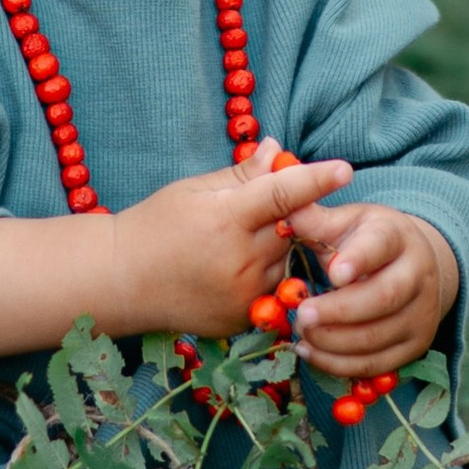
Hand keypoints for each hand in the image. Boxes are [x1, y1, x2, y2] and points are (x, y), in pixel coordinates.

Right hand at [0, 146, 350, 365]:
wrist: (123, 282)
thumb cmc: (156, 225)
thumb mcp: (194, 190)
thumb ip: (243, 174)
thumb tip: (280, 149)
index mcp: (226, 219)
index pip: (285, 193)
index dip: (317, 179)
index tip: (346, 169)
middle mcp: (240, 260)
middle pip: (290, 228)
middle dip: (286, 215)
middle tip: (256, 210)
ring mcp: (243, 295)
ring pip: (285, 260)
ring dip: (275, 247)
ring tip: (233, 245)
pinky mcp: (243, 319)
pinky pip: (273, 289)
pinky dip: (264, 275)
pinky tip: (231, 270)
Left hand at [286, 202, 457, 382]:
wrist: (415, 266)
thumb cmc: (367, 241)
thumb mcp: (346, 222)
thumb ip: (316, 221)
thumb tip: (285, 214)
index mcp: (397, 236)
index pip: (381, 246)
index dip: (359, 260)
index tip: (333, 273)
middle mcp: (417, 274)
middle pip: (384, 297)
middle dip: (339, 311)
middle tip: (302, 315)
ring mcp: (421, 313)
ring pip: (378, 337)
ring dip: (333, 341)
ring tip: (301, 332)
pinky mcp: (415, 346)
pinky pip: (376, 364)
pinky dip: (339, 363)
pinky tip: (311, 351)